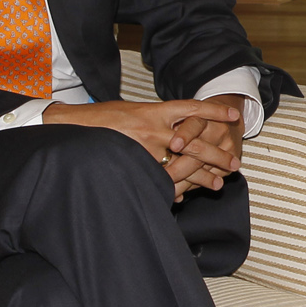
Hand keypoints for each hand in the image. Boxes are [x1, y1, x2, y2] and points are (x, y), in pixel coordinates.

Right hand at [42, 98, 241, 199]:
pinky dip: (174, 189)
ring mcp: (145, 149)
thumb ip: (155, 121)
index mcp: (155, 110)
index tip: (234, 115)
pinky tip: (185, 196)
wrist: (70, 127)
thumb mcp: (132, 112)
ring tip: (218, 185)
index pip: (193, 109)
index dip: (214, 111)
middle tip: (235, 165)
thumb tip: (177, 130)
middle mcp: (154, 129)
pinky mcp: (135, 164)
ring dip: (202, 177)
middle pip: (196, 141)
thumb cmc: (102, 119)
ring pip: (183, 164)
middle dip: (217, 154)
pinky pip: (161, 180)